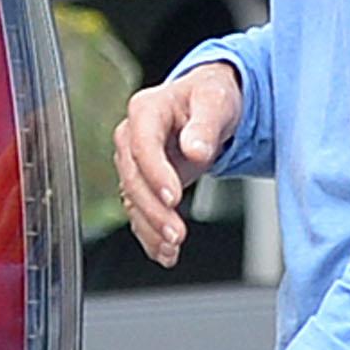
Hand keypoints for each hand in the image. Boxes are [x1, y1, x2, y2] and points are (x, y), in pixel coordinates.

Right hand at [115, 61, 246, 268]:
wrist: (210, 104)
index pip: (142, 145)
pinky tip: (165, 254)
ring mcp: (135, 162)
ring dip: (150, 228)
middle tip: (176, 233)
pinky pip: (141, 213)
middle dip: (153, 210)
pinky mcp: (144, 184)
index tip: (173, 197)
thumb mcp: (216, 101)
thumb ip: (205, 125)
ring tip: (171, 248)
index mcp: (147, 110)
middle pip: (133, 178)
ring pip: (133, 200)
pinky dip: (151, 236)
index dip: (155, 173)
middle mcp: (133, 137)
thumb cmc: (211, 96)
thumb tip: (195, 150)